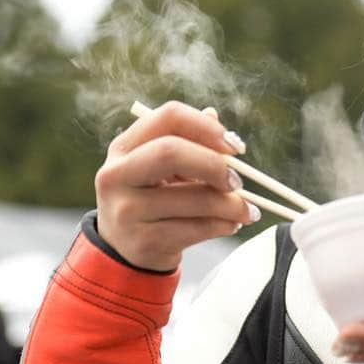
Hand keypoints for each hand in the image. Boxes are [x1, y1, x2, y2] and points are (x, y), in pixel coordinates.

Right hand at [94, 101, 259, 270]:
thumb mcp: (162, 168)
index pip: (169, 117)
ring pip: (193, 199)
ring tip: (246, 210)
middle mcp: (117, 174)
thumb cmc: (152, 197)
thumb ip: (188, 142)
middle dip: (214, 165)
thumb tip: (213, 114)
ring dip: (231, 205)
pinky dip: (223, 226)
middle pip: (171, 152)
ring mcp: (126, 210)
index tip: (234, 147)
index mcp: (124, 147)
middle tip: (238, 181)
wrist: (124, 249)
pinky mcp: (143, 241)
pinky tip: (232, 224)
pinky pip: (196, 229)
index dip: (207, 127)